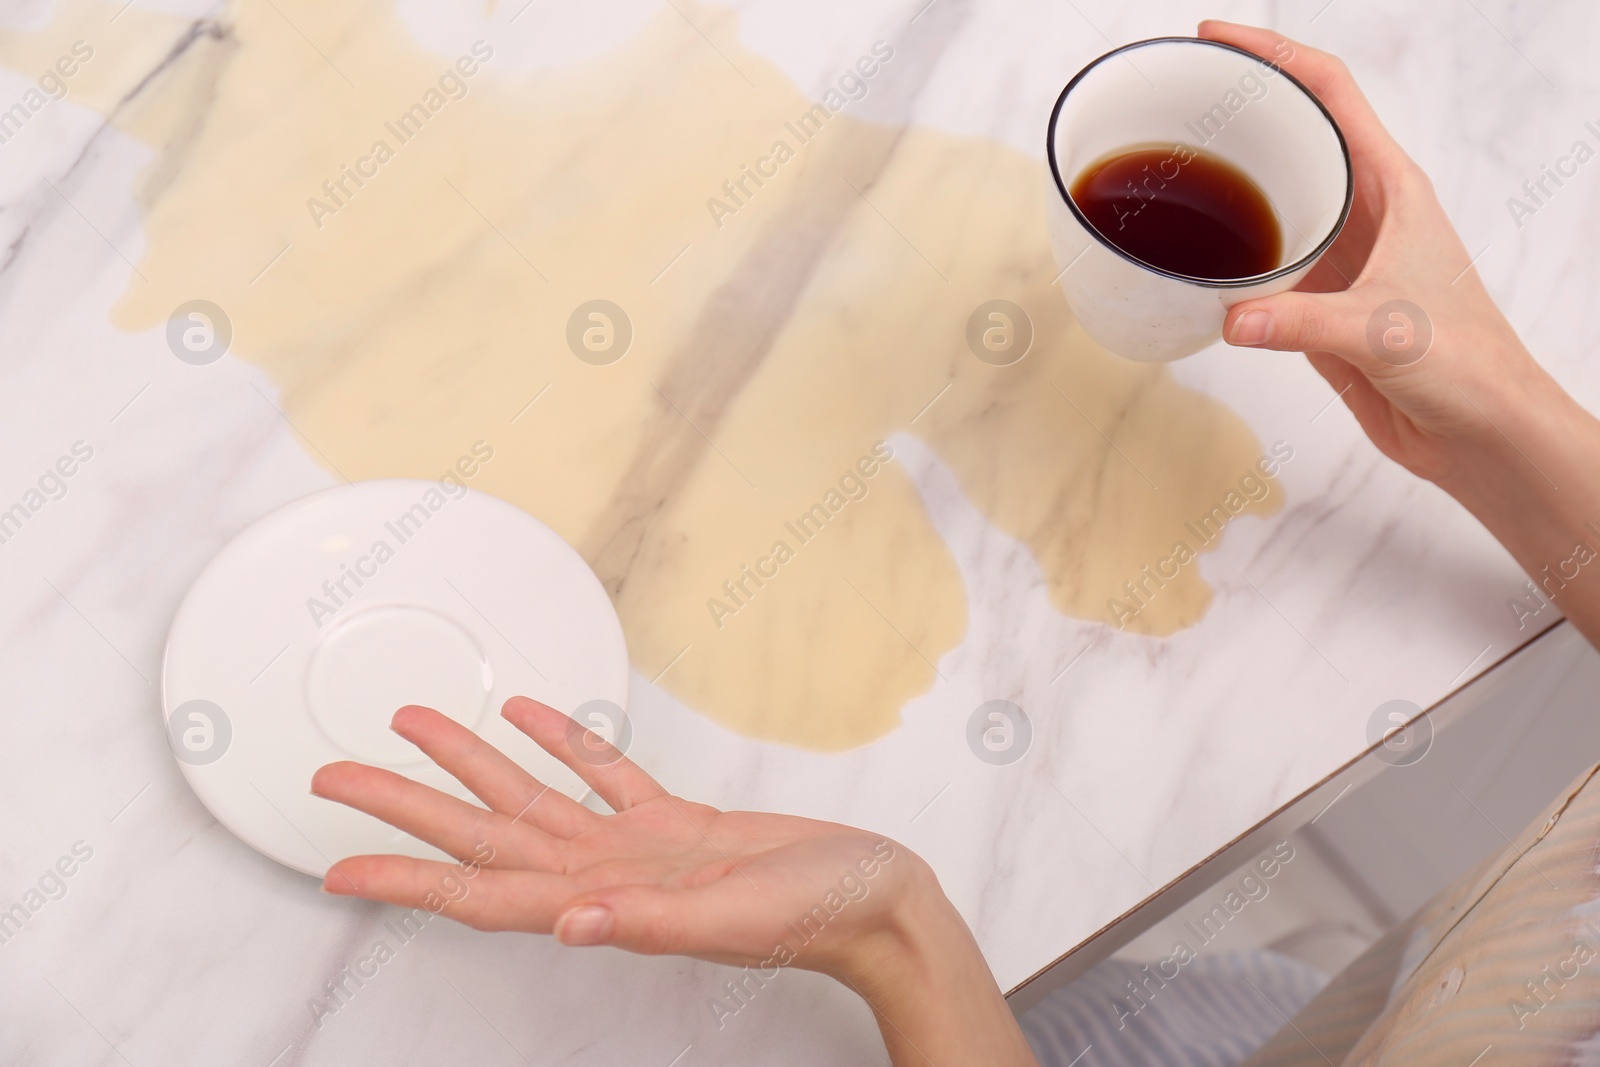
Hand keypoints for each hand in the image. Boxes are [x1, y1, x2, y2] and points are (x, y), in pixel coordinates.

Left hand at [312, 700, 924, 981]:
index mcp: (609, 902)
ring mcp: (636, 848)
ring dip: (470, 763)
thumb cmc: (819, 913)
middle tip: (336, 779)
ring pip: (530, 798)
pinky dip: (562, 745)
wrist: (876, 900)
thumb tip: (572, 923)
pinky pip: (602, 776)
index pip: (481, 894)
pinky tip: (533, 717)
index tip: (338, 869)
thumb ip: (651, 921)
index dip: (406, 881)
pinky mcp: (675, 823)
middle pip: (481, 837)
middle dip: (406, 807)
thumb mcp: (736, 917)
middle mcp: (606, 875)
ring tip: (415, 725)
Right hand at [1201, 20, 1565, 488]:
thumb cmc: (1466, 363)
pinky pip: (1262, 264)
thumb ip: (1303, 322)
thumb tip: (1229, 317)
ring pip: (1272, 199)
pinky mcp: (1316, 305)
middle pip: (1294, 135)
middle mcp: (1362, 212)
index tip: (1216, 39)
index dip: (1272, 55)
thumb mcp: (1384, 331)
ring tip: (1166, 173)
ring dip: (1225, 185)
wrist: (1480, 431)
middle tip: (1174, 100)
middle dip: (1236, 109)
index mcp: (1391, 188)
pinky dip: (1224, 256)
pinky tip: (1190, 260)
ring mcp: (1338, 257)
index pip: (1329, 93)